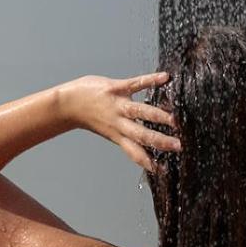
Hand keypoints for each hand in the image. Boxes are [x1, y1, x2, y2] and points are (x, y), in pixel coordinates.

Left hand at [60, 72, 180, 172]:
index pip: (135, 152)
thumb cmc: (87, 116)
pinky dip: (151, 80)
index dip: (148, 161)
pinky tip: (165, 77)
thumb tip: (143, 141)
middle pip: (142, 135)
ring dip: (158, 116)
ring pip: (141, 111)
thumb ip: (124, 135)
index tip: (163, 169)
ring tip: (173, 120)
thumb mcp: (108, 130)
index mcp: (118, 135)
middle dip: (160, 141)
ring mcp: (118, 105)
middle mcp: (119, 123)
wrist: (67, 103)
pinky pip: (136, 83)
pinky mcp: (116, 88)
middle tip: (178, 146)